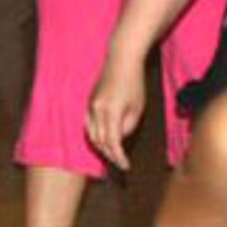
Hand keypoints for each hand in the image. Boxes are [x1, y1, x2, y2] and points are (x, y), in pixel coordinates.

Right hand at [85, 48, 147, 172]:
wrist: (120, 61)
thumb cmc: (133, 83)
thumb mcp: (137, 107)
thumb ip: (128, 126)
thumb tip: (120, 137)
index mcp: (110, 111)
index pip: (113, 142)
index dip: (119, 157)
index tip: (125, 166)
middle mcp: (96, 110)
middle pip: (99, 140)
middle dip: (110, 154)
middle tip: (120, 163)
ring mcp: (90, 105)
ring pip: (92, 134)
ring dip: (101, 146)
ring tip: (113, 154)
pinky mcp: (89, 102)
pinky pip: (89, 124)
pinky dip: (95, 135)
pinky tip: (103, 140)